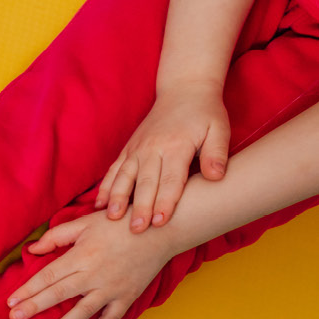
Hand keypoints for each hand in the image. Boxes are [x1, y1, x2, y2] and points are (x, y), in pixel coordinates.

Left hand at [6, 211, 174, 318]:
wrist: (162, 229)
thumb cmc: (119, 224)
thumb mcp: (86, 222)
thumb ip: (57, 236)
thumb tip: (32, 250)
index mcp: (82, 254)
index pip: (48, 275)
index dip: (28, 289)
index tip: (10, 302)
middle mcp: (95, 273)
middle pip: (60, 293)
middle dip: (35, 307)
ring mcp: (112, 287)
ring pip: (84, 310)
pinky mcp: (128, 296)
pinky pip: (111, 318)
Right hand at [97, 84, 229, 231]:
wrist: (184, 89)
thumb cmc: (205, 113)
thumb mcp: (219, 129)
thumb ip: (216, 153)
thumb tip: (216, 176)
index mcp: (176, 146)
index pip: (171, 179)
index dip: (165, 202)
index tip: (161, 222)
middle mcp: (153, 148)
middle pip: (145, 183)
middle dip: (140, 207)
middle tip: (137, 229)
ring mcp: (137, 149)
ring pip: (124, 177)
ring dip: (118, 199)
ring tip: (112, 218)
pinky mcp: (128, 149)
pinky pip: (114, 171)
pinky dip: (106, 188)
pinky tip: (99, 205)